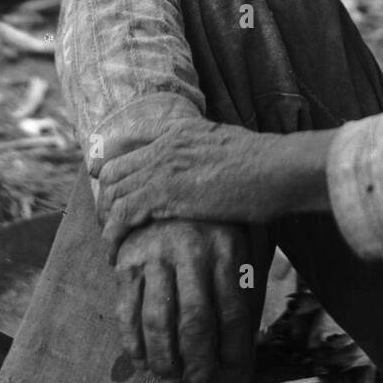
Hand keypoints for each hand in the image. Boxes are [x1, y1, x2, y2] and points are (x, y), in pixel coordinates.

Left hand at [99, 118, 270, 255]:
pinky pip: (122, 215)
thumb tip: (217, 167)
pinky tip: (114, 252)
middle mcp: (166, 145)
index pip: (132, 140)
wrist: (277, 168)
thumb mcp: (233, 146)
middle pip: (115, 169)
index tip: (106, 180)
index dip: (113, 163)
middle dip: (106, 197)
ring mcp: (163, 167)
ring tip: (110, 242)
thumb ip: (212, 152)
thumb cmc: (268, 164)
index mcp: (181, 131)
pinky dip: (112, 235)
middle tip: (108, 222)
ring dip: (106, 220)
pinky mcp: (164, 193)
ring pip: (113, 192)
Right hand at [115, 219, 255, 382]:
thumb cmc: (213, 220)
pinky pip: (127, 312)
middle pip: (196, 321)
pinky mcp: (126, 260)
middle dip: (200, 364)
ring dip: (166, 361)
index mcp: (227, 246)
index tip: (235, 370)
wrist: (166, 182)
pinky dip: (134, 344)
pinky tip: (144, 365)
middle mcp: (191, 250)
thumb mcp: (244, 235)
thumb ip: (249, 277)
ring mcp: (155, 254)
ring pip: (159, 321)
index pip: (234, 309)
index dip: (235, 346)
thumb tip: (251, 334)